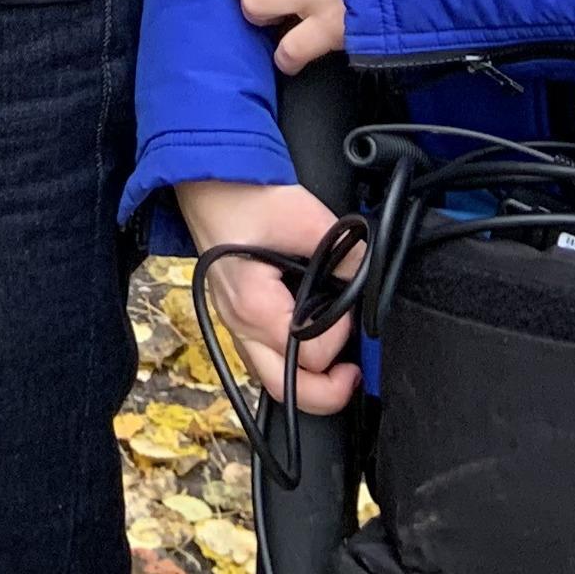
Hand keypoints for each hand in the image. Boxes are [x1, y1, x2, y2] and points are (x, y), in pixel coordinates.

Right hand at [176, 178, 359, 413]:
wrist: (207, 180)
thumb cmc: (244, 197)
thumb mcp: (305, 218)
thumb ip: (344, 253)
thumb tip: (367, 275)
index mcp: (255, 306)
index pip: (310, 353)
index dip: (340, 336)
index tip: (347, 307)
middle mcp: (239, 325)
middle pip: (284, 389)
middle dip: (326, 393)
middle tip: (352, 376)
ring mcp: (233, 324)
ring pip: (270, 379)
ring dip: (306, 381)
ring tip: (336, 366)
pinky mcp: (235, 316)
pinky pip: (261, 358)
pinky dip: (288, 364)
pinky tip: (307, 345)